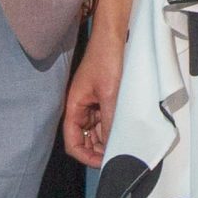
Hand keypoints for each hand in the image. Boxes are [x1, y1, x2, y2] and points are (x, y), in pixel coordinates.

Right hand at [62, 32, 123, 168]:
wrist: (113, 36)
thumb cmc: (106, 58)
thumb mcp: (109, 93)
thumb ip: (109, 120)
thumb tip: (112, 144)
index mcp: (74, 107)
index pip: (73, 142)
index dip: (85, 156)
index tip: (103, 162)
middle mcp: (81, 108)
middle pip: (84, 140)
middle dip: (98, 150)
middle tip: (117, 156)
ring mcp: (92, 104)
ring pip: (96, 132)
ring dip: (107, 140)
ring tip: (123, 145)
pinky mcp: (103, 98)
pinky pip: (105, 120)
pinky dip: (113, 128)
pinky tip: (124, 131)